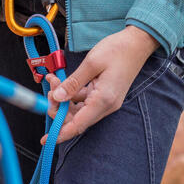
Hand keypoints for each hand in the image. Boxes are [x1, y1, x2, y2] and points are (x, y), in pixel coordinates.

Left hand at [43, 26, 158, 143]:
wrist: (137, 43)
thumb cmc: (118, 50)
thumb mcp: (91, 63)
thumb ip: (73, 83)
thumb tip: (58, 98)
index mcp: (103, 100)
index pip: (78, 125)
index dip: (61, 133)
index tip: (46, 140)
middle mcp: (105, 105)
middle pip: (75, 118)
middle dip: (58, 108)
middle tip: (50, 90)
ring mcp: (105, 101)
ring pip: (77, 109)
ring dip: (62, 99)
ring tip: (54, 80)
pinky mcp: (103, 95)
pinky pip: (82, 100)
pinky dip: (70, 93)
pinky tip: (61, 81)